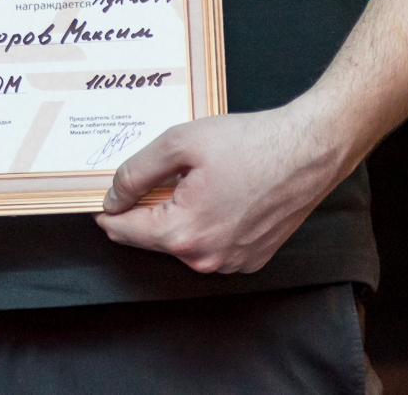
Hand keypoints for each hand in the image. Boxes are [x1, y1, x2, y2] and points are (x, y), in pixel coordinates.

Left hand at [93, 105, 351, 273]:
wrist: (308, 152)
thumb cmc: (248, 143)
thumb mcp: (179, 143)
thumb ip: (137, 173)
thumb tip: (113, 197)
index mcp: (182, 233)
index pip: (125, 232)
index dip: (108, 213)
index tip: (99, 200)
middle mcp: (205, 259)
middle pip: (153, 239)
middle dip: (143, 212)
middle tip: (145, 179)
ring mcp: (231, 263)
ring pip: (183, 243)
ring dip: (176, 218)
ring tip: (188, 181)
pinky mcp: (251, 259)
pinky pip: (211, 245)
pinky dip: (204, 225)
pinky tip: (215, 194)